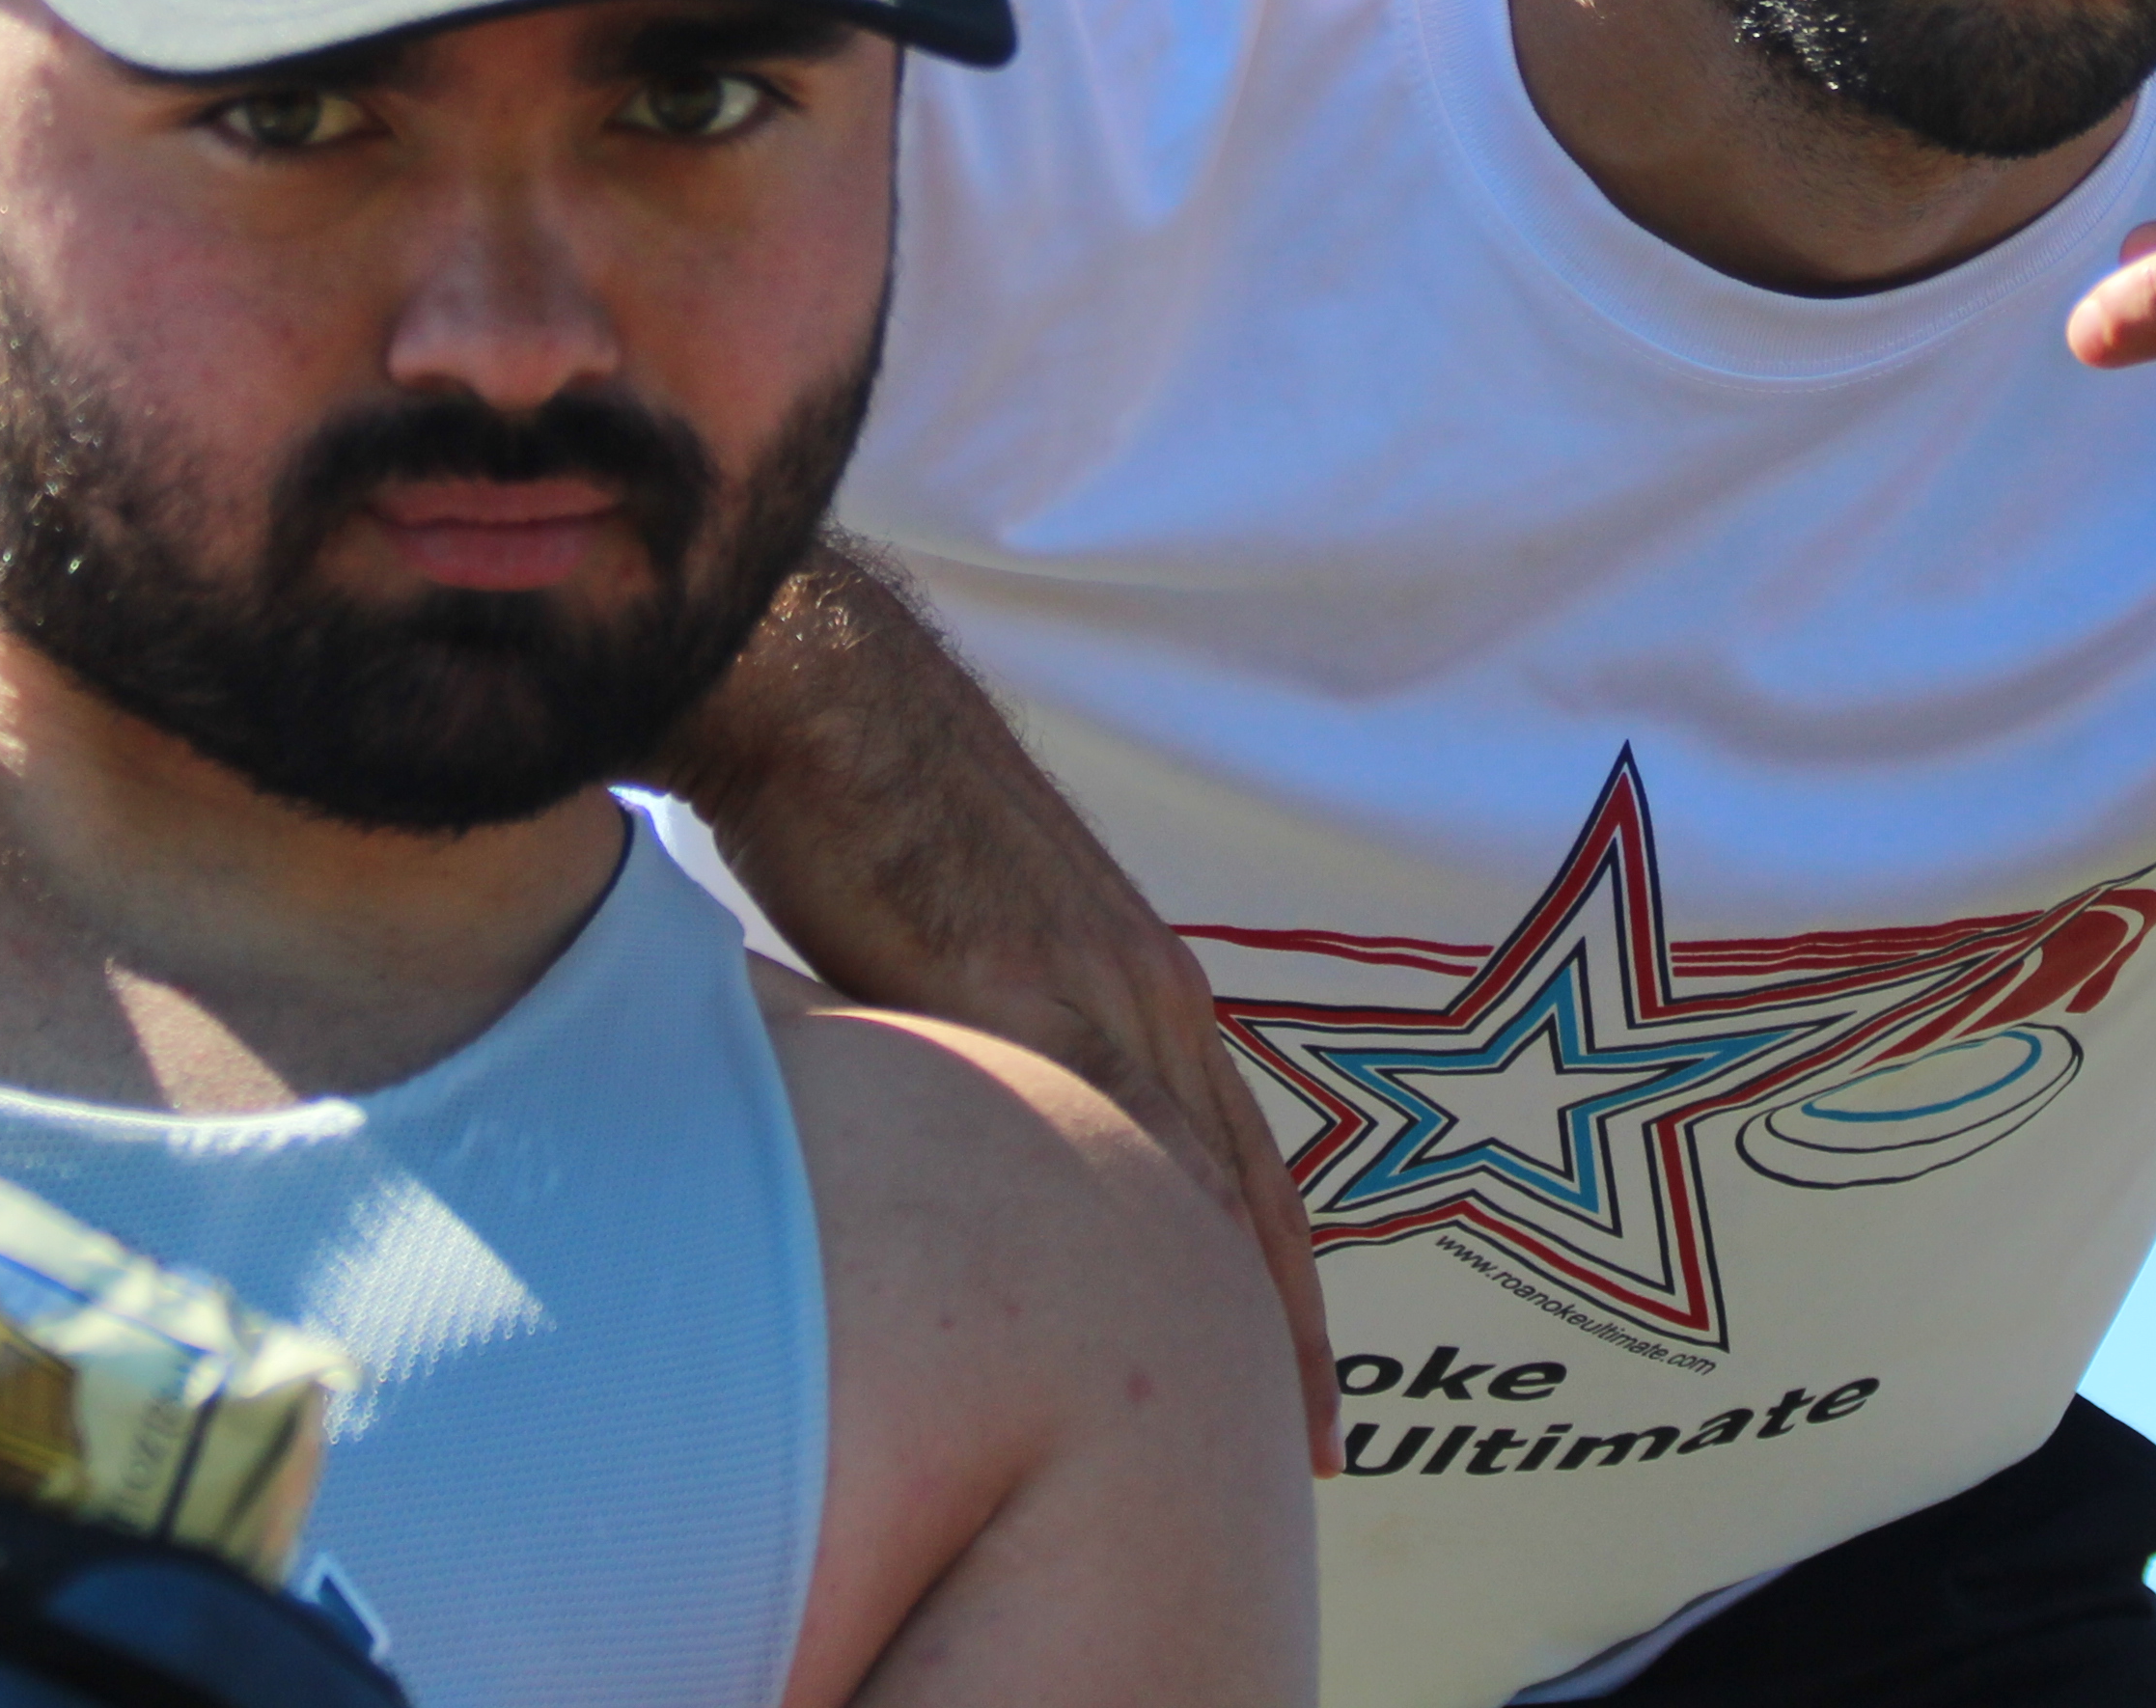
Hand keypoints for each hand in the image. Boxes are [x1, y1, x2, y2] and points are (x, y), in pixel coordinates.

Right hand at [664, 570, 1340, 1470]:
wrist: (835, 707)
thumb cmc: (883, 811)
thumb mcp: (980, 939)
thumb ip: (1001, 1036)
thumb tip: (977, 1130)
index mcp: (1140, 981)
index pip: (1240, 1155)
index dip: (1280, 1270)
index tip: (1306, 1379)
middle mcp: (1142, 991)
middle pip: (1244, 1187)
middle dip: (1287, 1323)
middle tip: (1320, 1448)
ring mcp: (1086, 993)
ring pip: (1185, 1179)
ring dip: (1223, 1304)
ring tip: (1248, 1427)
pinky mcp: (1010, 993)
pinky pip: (1081, 1137)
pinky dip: (1114, 1235)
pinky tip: (1121, 1330)